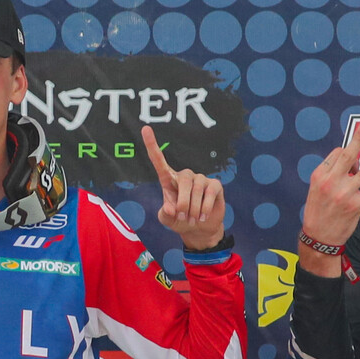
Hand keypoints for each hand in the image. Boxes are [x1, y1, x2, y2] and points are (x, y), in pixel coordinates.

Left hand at [142, 127, 225, 251]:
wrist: (200, 230)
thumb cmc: (180, 221)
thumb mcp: (168, 220)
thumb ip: (165, 214)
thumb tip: (171, 207)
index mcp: (169, 180)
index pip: (159, 160)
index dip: (152, 145)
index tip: (145, 128)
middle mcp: (185, 176)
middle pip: (183, 180)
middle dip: (183, 203)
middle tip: (183, 218)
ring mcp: (201, 179)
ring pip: (197, 189)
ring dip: (194, 208)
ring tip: (193, 219)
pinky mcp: (215, 185)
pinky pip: (210, 192)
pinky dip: (205, 207)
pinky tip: (203, 215)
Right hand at [299, 140, 359, 266]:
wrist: (319, 236)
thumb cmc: (318, 211)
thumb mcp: (316, 188)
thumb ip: (332, 174)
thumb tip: (353, 165)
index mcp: (320, 175)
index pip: (337, 154)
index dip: (346, 153)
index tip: (351, 161)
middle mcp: (332, 181)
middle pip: (348, 154)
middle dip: (358, 138)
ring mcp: (346, 193)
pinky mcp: (357, 205)